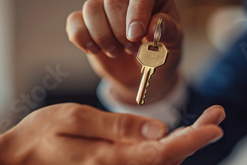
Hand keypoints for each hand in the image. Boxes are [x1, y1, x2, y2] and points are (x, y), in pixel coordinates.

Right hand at [0, 103, 224, 164]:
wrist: (18, 164)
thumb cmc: (40, 136)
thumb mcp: (75, 118)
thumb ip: (119, 126)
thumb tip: (160, 129)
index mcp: (106, 164)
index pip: (160, 153)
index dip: (192, 139)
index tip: (215, 126)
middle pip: (166, 160)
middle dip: (195, 137)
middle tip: (217, 113)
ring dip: (183, 144)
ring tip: (204, 121)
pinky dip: (164, 151)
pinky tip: (173, 136)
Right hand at [66, 0, 182, 104]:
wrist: (142, 75)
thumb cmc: (160, 56)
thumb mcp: (173, 46)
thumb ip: (168, 32)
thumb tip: (154, 25)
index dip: (136, 13)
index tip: (136, 36)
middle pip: (111, 1)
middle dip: (120, 31)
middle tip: (131, 48)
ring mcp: (104, 8)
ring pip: (91, 9)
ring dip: (103, 37)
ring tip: (117, 51)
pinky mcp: (86, 23)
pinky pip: (74, 22)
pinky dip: (83, 39)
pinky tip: (96, 51)